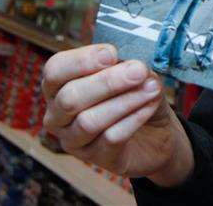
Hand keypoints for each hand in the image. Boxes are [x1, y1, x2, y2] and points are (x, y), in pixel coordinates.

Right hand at [42, 44, 193, 186]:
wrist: (157, 132)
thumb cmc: (136, 94)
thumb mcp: (132, 72)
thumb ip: (127, 64)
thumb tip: (133, 63)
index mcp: (59, 85)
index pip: (55, 70)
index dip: (81, 61)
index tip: (111, 53)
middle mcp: (58, 114)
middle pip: (70, 98)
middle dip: (107, 82)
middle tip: (138, 70)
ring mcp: (73, 140)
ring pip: (89, 121)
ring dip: (124, 101)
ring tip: (151, 88)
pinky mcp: (95, 158)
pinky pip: (110, 138)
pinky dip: (133, 119)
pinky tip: (150, 106)